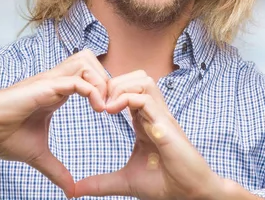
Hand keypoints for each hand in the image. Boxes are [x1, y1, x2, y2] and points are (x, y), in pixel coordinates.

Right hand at [0, 49, 107, 197]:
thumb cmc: (2, 136)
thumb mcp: (38, 156)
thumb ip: (56, 170)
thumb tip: (71, 191)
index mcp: (56, 93)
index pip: (88, 76)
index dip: (104, 89)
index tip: (113, 112)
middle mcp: (55, 82)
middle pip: (91, 62)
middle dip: (107, 80)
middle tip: (113, 106)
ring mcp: (49, 81)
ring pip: (86, 62)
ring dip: (101, 81)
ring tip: (105, 107)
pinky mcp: (44, 86)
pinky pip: (76, 80)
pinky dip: (92, 91)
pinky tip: (98, 110)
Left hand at [74, 70, 222, 199]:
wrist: (190, 194)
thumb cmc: (165, 184)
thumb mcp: (125, 182)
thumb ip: (100, 183)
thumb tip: (74, 191)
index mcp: (144, 120)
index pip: (128, 89)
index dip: (109, 92)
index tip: (93, 107)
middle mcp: (153, 113)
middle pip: (136, 76)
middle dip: (113, 83)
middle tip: (98, 103)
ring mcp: (161, 116)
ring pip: (143, 79)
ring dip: (121, 87)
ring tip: (106, 107)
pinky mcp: (165, 124)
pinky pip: (146, 98)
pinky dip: (126, 99)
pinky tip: (112, 112)